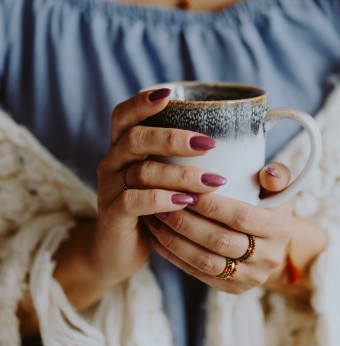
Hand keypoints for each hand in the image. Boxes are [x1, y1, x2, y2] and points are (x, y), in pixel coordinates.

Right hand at [92, 87, 227, 288]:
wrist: (117, 251)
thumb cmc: (151, 208)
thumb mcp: (161, 178)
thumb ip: (178, 157)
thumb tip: (225, 135)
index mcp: (121, 147)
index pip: (123, 115)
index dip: (142, 102)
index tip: (169, 94)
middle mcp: (111, 162)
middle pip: (135, 139)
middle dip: (173, 139)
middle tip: (208, 144)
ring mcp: (108, 188)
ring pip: (141, 172)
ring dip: (180, 175)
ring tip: (212, 180)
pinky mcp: (112, 214)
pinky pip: (135, 200)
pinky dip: (163, 199)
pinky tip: (186, 202)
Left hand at [143, 162, 293, 293]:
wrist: (273, 244)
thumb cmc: (269, 206)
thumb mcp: (277, 189)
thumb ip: (277, 176)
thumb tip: (267, 173)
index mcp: (279, 229)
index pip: (240, 217)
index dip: (211, 205)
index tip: (186, 189)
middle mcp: (267, 258)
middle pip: (219, 240)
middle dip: (186, 222)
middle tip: (161, 203)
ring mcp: (250, 277)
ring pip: (205, 261)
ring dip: (175, 240)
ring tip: (154, 219)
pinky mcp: (232, 288)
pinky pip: (197, 273)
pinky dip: (174, 256)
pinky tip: (157, 238)